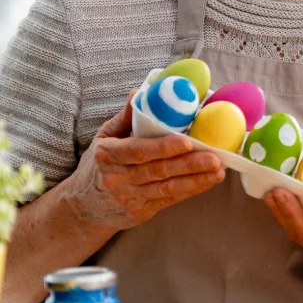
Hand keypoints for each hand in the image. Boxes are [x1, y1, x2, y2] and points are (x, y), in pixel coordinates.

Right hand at [57, 92, 225, 232]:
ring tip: (218, 170)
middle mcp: (117, 178)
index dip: (163, 147)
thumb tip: (140, 92)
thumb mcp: (104, 138)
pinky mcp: (141, 211)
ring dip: (195, 179)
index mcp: (108, 155)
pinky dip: (191, 190)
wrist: (83, 207)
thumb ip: (124, 117)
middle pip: (157, 170)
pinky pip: (169, 199)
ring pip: (167, 187)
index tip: (187, 142)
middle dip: (188, 164)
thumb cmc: (98, 166)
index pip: (138, 151)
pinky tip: (209, 181)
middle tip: (214, 157)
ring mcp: (129, 197)